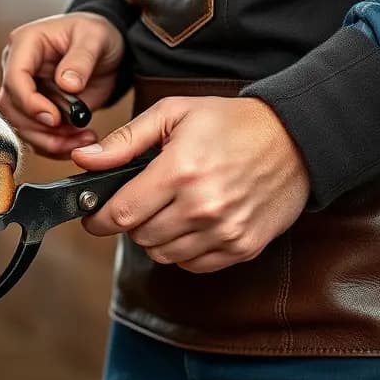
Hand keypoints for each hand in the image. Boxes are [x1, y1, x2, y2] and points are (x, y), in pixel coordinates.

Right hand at [0, 12, 124, 157]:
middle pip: (12, 107)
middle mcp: (17, 68)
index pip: (14, 78)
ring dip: (49, 141)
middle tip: (73, 133)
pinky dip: (55, 145)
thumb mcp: (96, 38)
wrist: (104, 50)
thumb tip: (67, 83)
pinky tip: (78, 141)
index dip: (30, 102)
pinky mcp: (35, 109)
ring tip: (82, 138)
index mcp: (25, 44)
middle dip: (40, 128)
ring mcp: (24, 90)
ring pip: (20, 126)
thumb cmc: (95, 34)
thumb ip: (81, 59)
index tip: (55, 118)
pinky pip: (35, 135)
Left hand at [72, 96, 309, 272]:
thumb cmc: (231, 123)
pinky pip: (194, 265)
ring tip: (167, 209)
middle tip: (140, 201)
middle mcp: (202, 207)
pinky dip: (183, 250)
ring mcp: (225, 231)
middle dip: (130, 222)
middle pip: (139, 237)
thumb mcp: (173, 115)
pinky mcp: (243, 247)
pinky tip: (190, 224)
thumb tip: (83, 159)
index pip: (120, 214)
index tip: (93, 215)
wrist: (296, 139)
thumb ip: (124, 141)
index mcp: (179, 171)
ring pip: (164, 255)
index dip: (97, 218)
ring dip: (156, 237)